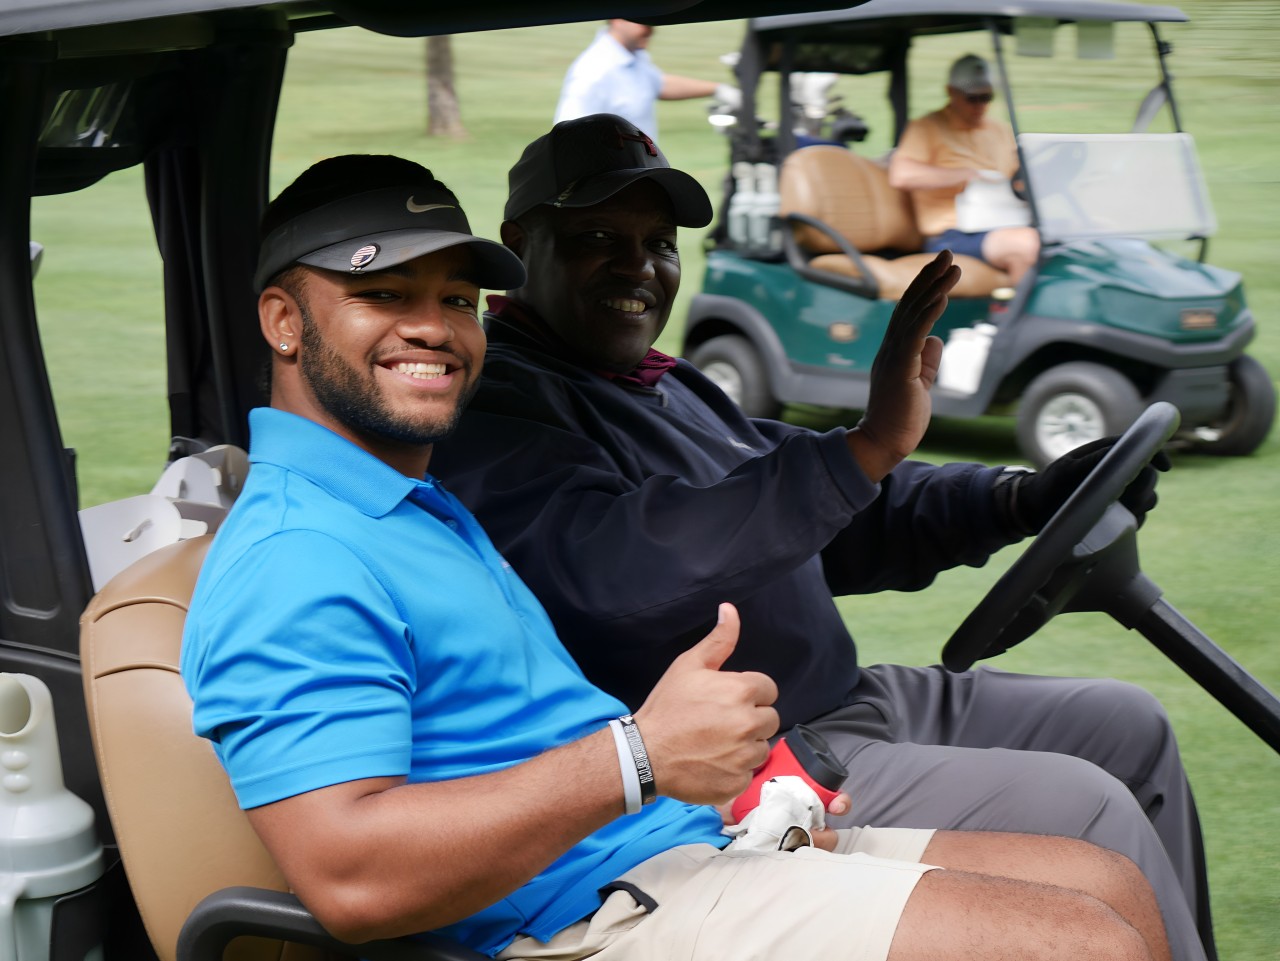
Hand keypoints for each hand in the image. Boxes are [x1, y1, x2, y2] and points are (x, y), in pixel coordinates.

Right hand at [634, 604, 778, 805]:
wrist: (645, 754)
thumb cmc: (667, 707)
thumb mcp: (689, 666)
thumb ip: (718, 640)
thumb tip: (730, 610)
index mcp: (743, 691)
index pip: (768, 690)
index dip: (749, 693)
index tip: (726, 700)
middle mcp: (750, 723)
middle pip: (769, 719)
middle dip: (750, 719)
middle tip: (720, 723)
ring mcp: (745, 756)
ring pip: (760, 747)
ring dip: (744, 745)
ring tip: (714, 743)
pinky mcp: (738, 782)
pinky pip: (748, 773)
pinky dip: (734, 769)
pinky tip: (712, 762)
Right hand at [846, 250, 961, 481]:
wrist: (883, 442)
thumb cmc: (901, 417)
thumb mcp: (920, 383)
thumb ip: (926, 360)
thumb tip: (937, 339)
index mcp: (895, 350)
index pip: (910, 311)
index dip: (925, 286)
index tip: (941, 266)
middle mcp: (891, 347)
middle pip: (910, 303)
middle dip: (929, 276)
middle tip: (947, 253)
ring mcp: (893, 356)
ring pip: (914, 313)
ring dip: (934, 288)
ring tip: (952, 267)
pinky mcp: (900, 367)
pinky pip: (915, 334)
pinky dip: (928, 312)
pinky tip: (942, 296)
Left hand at [996, 435, 1172, 535]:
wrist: (1034, 511)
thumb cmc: (1049, 485)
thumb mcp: (1069, 470)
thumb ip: (1096, 460)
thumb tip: (1125, 450)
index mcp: (1106, 455)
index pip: (1140, 448)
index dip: (1156, 455)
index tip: (1164, 467)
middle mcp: (1115, 472)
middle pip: (1148, 475)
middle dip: (1146, 487)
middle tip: (1130, 499)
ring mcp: (1118, 493)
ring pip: (1148, 497)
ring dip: (1143, 505)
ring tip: (1124, 511)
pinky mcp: (1116, 512)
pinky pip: (1139, 516)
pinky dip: (1137, 519)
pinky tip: (1125, 522)